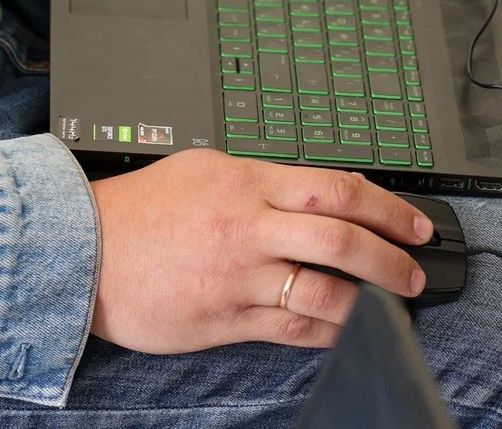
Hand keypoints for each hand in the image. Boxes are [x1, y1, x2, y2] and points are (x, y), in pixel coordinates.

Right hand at [89, 149, 433, 352]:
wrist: (84, 250)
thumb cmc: (139, 209)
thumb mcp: (202, 168)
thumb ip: (258, 178)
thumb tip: (310, 191)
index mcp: (246, 180)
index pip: (334, 188)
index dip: (386, 206)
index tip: (412, 222)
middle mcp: (249, 225)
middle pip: (341, 238)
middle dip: (391, 256)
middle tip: (417, 268)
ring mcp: (239, 276)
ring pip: (324, 291)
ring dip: (371, 302)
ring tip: (394, 306)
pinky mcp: (225, 318)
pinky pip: (292, 330)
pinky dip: (331, 332)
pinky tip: (351, 332)